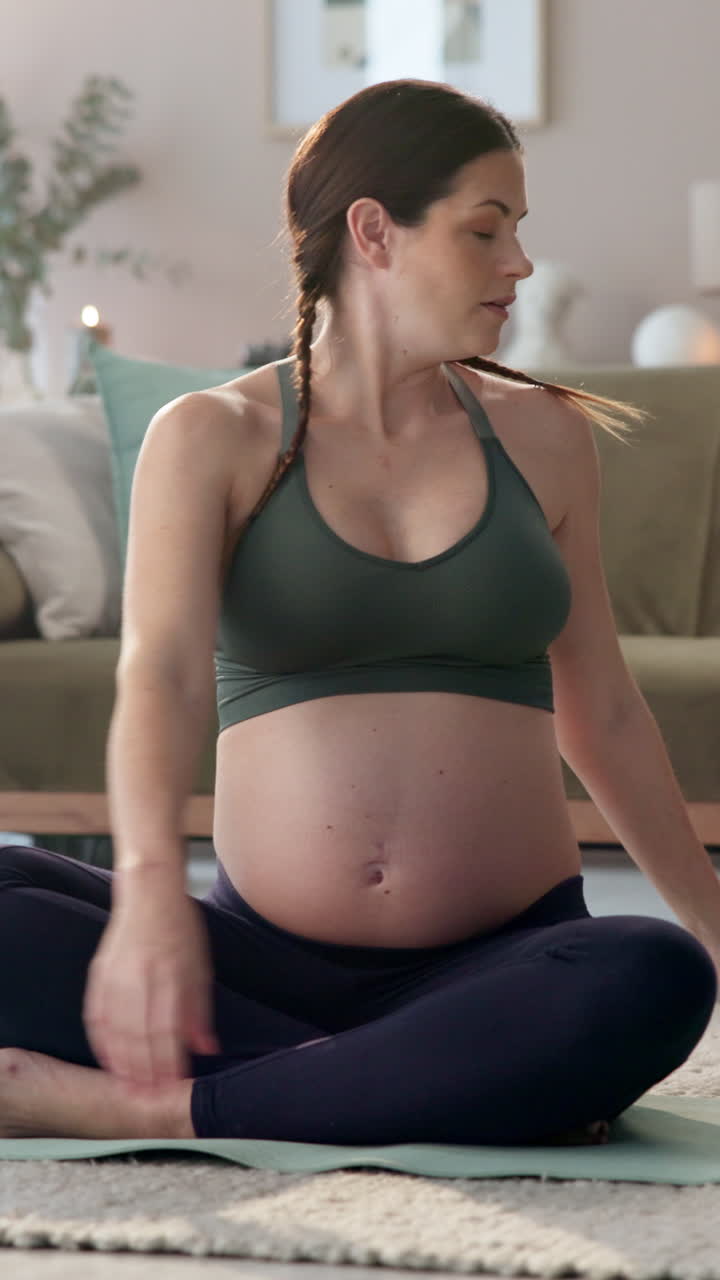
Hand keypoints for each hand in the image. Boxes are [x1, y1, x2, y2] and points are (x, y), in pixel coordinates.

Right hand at [83, 890, 219, 1089]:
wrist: (149, 892)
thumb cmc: (181, 929)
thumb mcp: (201, 966)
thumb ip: (200, 1010)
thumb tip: (207, 1049)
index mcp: (170, 973)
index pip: (166, 1029)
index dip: (168, 1062)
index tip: (173, 1086)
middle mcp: (140, 976)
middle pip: (138, 1035)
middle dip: (145, 1071)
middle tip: (150, 1098)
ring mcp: (116, 975)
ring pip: (115, 1030)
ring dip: (122, 1063)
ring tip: (130, 1088)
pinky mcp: (99, 973)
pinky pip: (96, 1015)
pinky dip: (101, 1041)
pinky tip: (108, 1060)